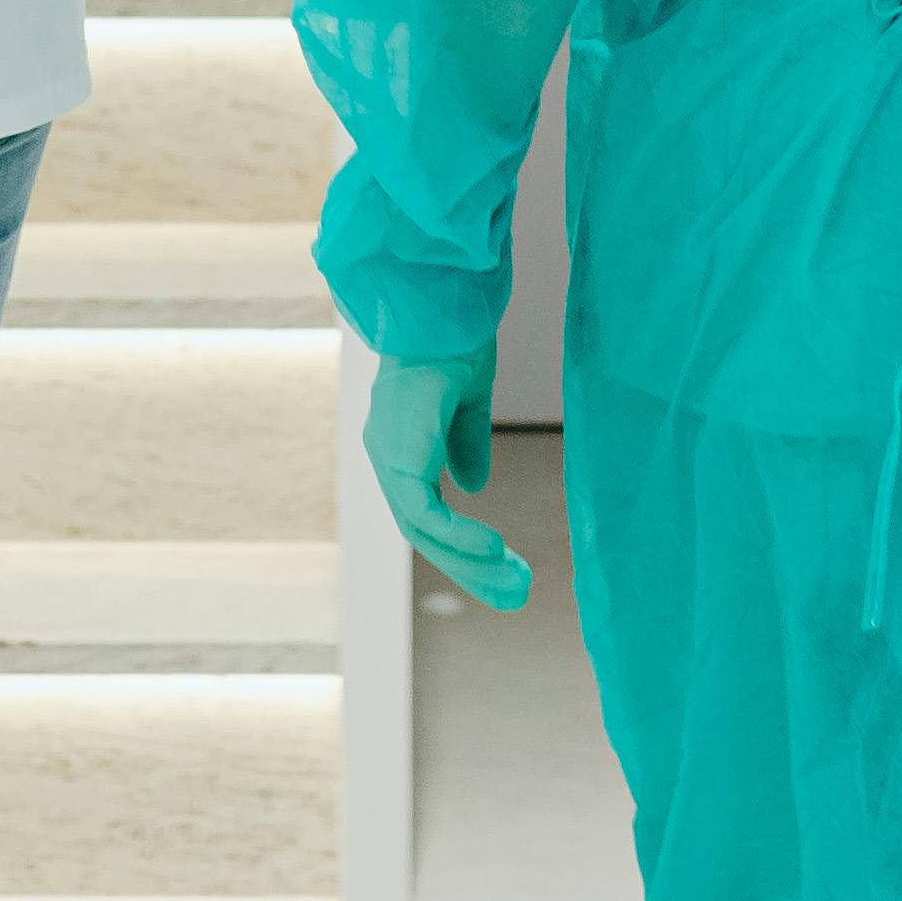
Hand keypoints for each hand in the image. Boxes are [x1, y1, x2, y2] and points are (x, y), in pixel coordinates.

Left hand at [363, 353, 529, 608]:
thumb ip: (465, 444)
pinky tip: (495, 551)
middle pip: (424, 532)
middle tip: (515, 597)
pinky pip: (424, 514)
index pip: (427, 511)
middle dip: (471, 568)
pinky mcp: (398, 456)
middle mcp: (386, 456)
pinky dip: (458, 536)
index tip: (505, 566)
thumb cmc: (454, 337)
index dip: (464, 543)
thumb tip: (472, 486)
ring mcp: (387, 457)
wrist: (443, 303)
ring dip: (470, 561)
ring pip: (422, 531)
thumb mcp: (466, 402)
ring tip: (513, 581)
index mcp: (401, 444)